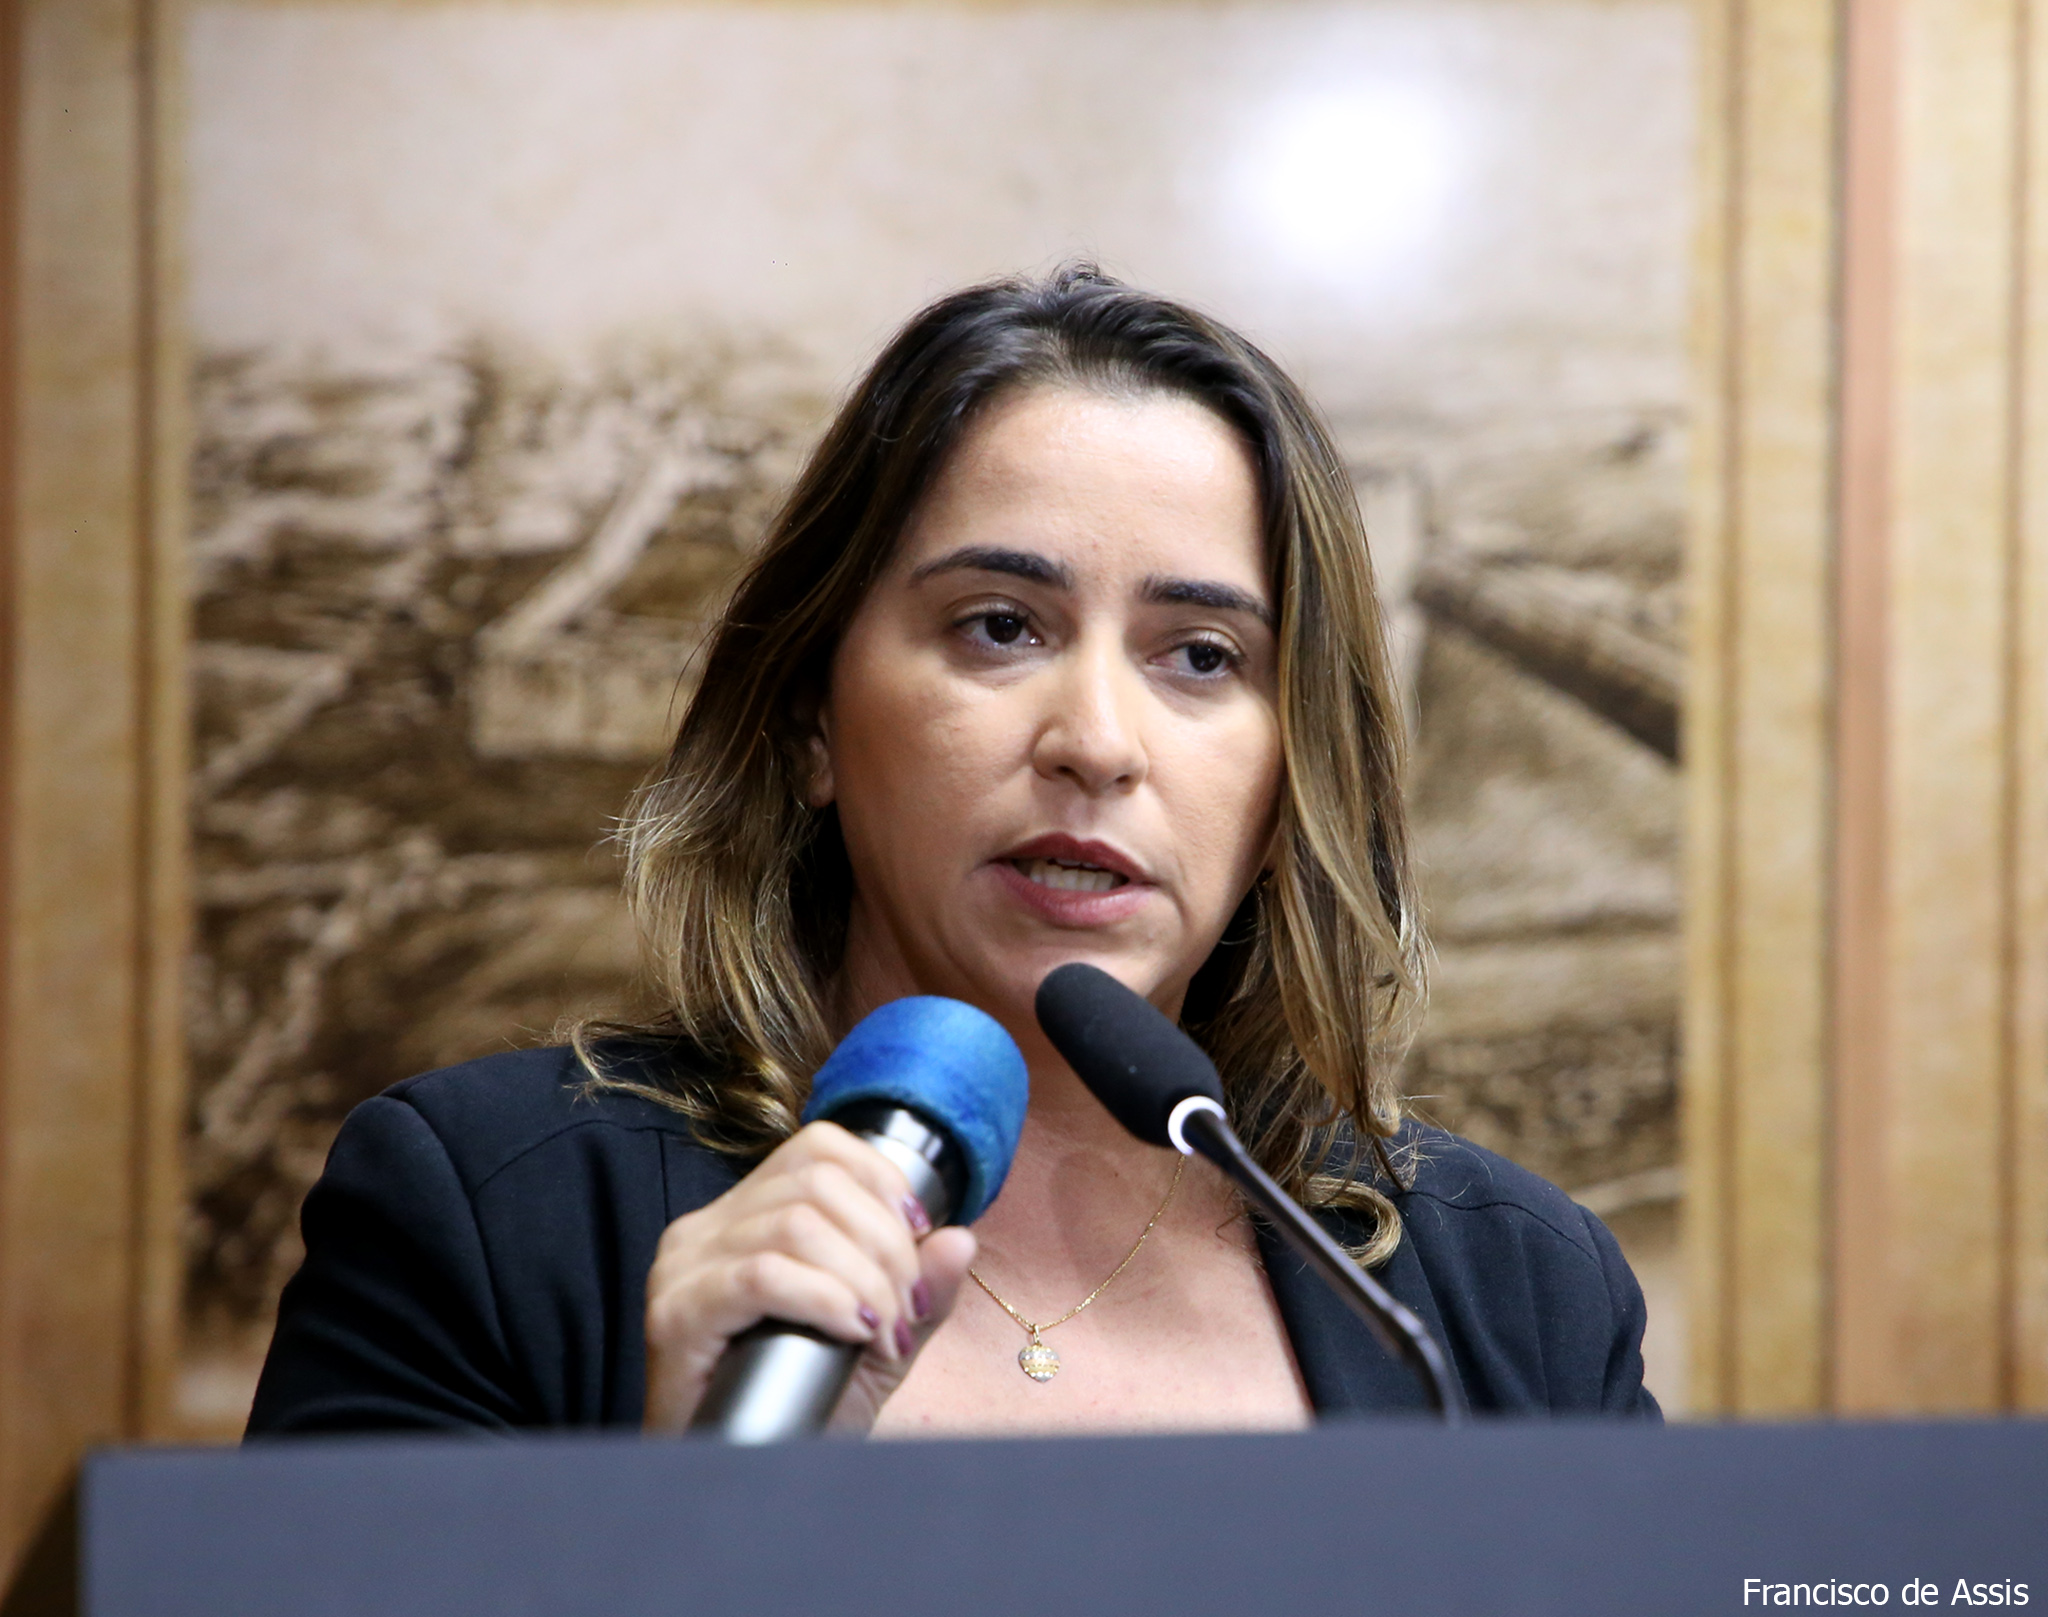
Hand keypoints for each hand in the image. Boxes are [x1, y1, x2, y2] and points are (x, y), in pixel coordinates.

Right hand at [642, 1120, 975, 1431]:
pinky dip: (824, 1298)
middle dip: (886, 1245)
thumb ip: (918, 1292)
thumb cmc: (800, 1409)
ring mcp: (685, 1267)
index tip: (920, 1234)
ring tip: (884, 1334)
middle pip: (817, 1185)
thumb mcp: (876, 1344)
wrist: (742, 1480)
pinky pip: (762, 1276)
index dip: (881, 1180)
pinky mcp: (676, 1314)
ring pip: (796, 1226)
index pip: (818, 1148)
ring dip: (864, 1280)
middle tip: (908, 1310)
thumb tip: (962, 1238)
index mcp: (747, 1215)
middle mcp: (707, 1228)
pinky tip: (852, 1333)